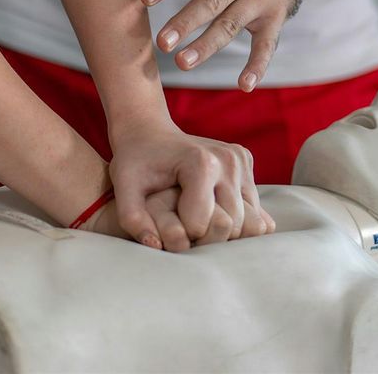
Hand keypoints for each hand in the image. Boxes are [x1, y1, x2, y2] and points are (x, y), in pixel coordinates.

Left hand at [107, 120, 273, 248]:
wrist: (150, 131)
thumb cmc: (135, 160)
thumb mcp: (124, 186)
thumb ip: (132, 218)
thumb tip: (155, 246)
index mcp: (201, 164)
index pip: (203, 226)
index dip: (182, 235)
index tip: (168, 227)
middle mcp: (228, 160)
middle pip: (231, 226)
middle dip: (207, 239)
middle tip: (184, 231)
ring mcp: (240, 159)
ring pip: (249, 221)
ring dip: (226, 232)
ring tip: (197, 222)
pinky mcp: (246, 161)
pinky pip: (254, 208)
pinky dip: (237, 218)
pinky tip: (213, 210)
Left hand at [140, 0, 311, 91]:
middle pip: (210, 1)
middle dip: (186, 22)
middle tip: (160, 42)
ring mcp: (259, 0)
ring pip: (231, 26)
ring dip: (208, 46)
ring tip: (182, 64)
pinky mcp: (274, 19)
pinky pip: (266, 46)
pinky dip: (257, 67)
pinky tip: (243, 87)